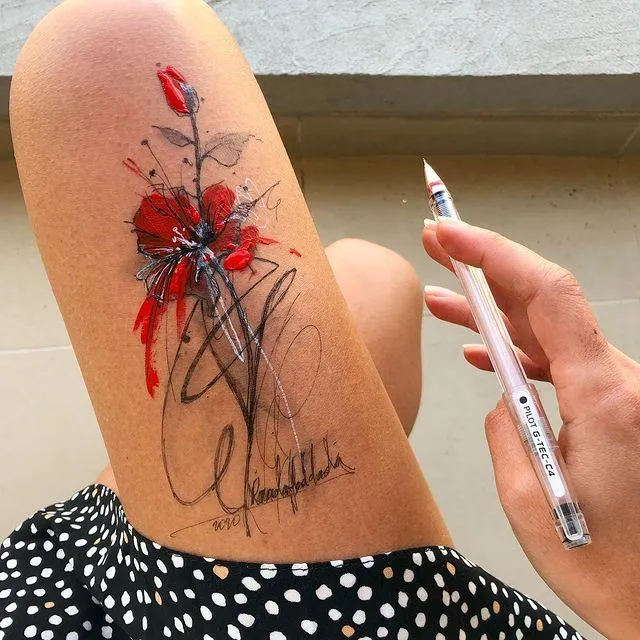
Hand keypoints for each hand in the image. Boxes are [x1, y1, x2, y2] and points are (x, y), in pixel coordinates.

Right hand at [423, 219, 639, 639]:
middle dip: (487, 265)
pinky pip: (556, 361)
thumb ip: (506, 432)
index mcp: (604, 397)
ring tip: (440, 297)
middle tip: (439, 243)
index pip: (547, 296)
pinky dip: (514, 348)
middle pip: (545, 300)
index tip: (452, 235)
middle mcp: (617, 383)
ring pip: (546, 329)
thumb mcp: (528, 502)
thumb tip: (501, 393)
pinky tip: (479, 350)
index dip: (496, 254)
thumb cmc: (604, 563)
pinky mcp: (606, 407)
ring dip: (492, 309)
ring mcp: (614, 393)